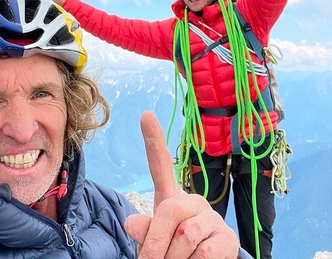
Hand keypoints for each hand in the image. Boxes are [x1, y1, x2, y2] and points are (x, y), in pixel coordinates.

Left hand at [124, 111, 238, 258]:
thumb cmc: (172, 254)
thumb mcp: (154, 243)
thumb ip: (145, 231)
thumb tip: (131, 222)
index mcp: (171, 198)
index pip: (160, 166)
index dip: (153, 140)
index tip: (145, 115)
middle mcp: (193, 200)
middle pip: (169, 210)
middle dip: (156, 243)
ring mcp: (212, 217)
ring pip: (186, 236)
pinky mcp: (228, 238)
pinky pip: (205, 252)